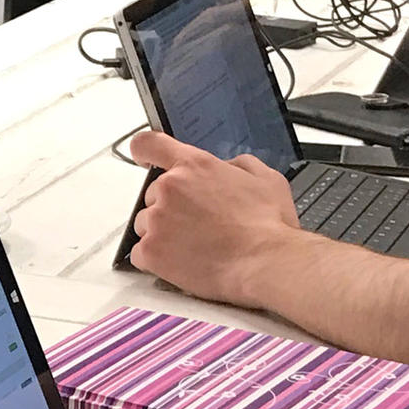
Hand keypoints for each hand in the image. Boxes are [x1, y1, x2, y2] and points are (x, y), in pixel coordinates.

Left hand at [128, 130, 310, 306]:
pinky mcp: (151, 252)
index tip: (145, 159)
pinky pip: (141, 254)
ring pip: (145, 224)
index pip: (150, 144)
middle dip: (170, 208)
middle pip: (153, 194)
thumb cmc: (268, 226)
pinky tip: (182, 262)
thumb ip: (238, 165)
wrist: (265, 264)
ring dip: (163, 234)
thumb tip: (226, 168)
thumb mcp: (266, 179)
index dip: (145, 152)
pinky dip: (156, 260)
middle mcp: (169, 188)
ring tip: (194, 246)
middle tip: (197, 224)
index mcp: (193, 166)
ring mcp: (156, 220)